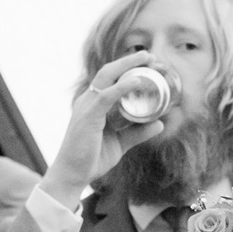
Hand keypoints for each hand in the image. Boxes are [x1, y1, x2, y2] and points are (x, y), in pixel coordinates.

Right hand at [38, 51, 165, 210]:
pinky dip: (122, 87)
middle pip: (108, 71)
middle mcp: (88, 101)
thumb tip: (159, 124)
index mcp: (93, 104)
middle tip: (150, 55)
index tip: (147, 63)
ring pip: (106, 77)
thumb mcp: (120, 143)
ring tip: (146, 60)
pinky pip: (106, 96)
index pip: (110, 79)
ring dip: (127, 66)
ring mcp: (86, 107)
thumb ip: (138, 133)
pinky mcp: (88, 117)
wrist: (72, 175)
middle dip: (129, 61)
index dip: (127, 68)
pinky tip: (137, 81)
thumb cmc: (91, 159)